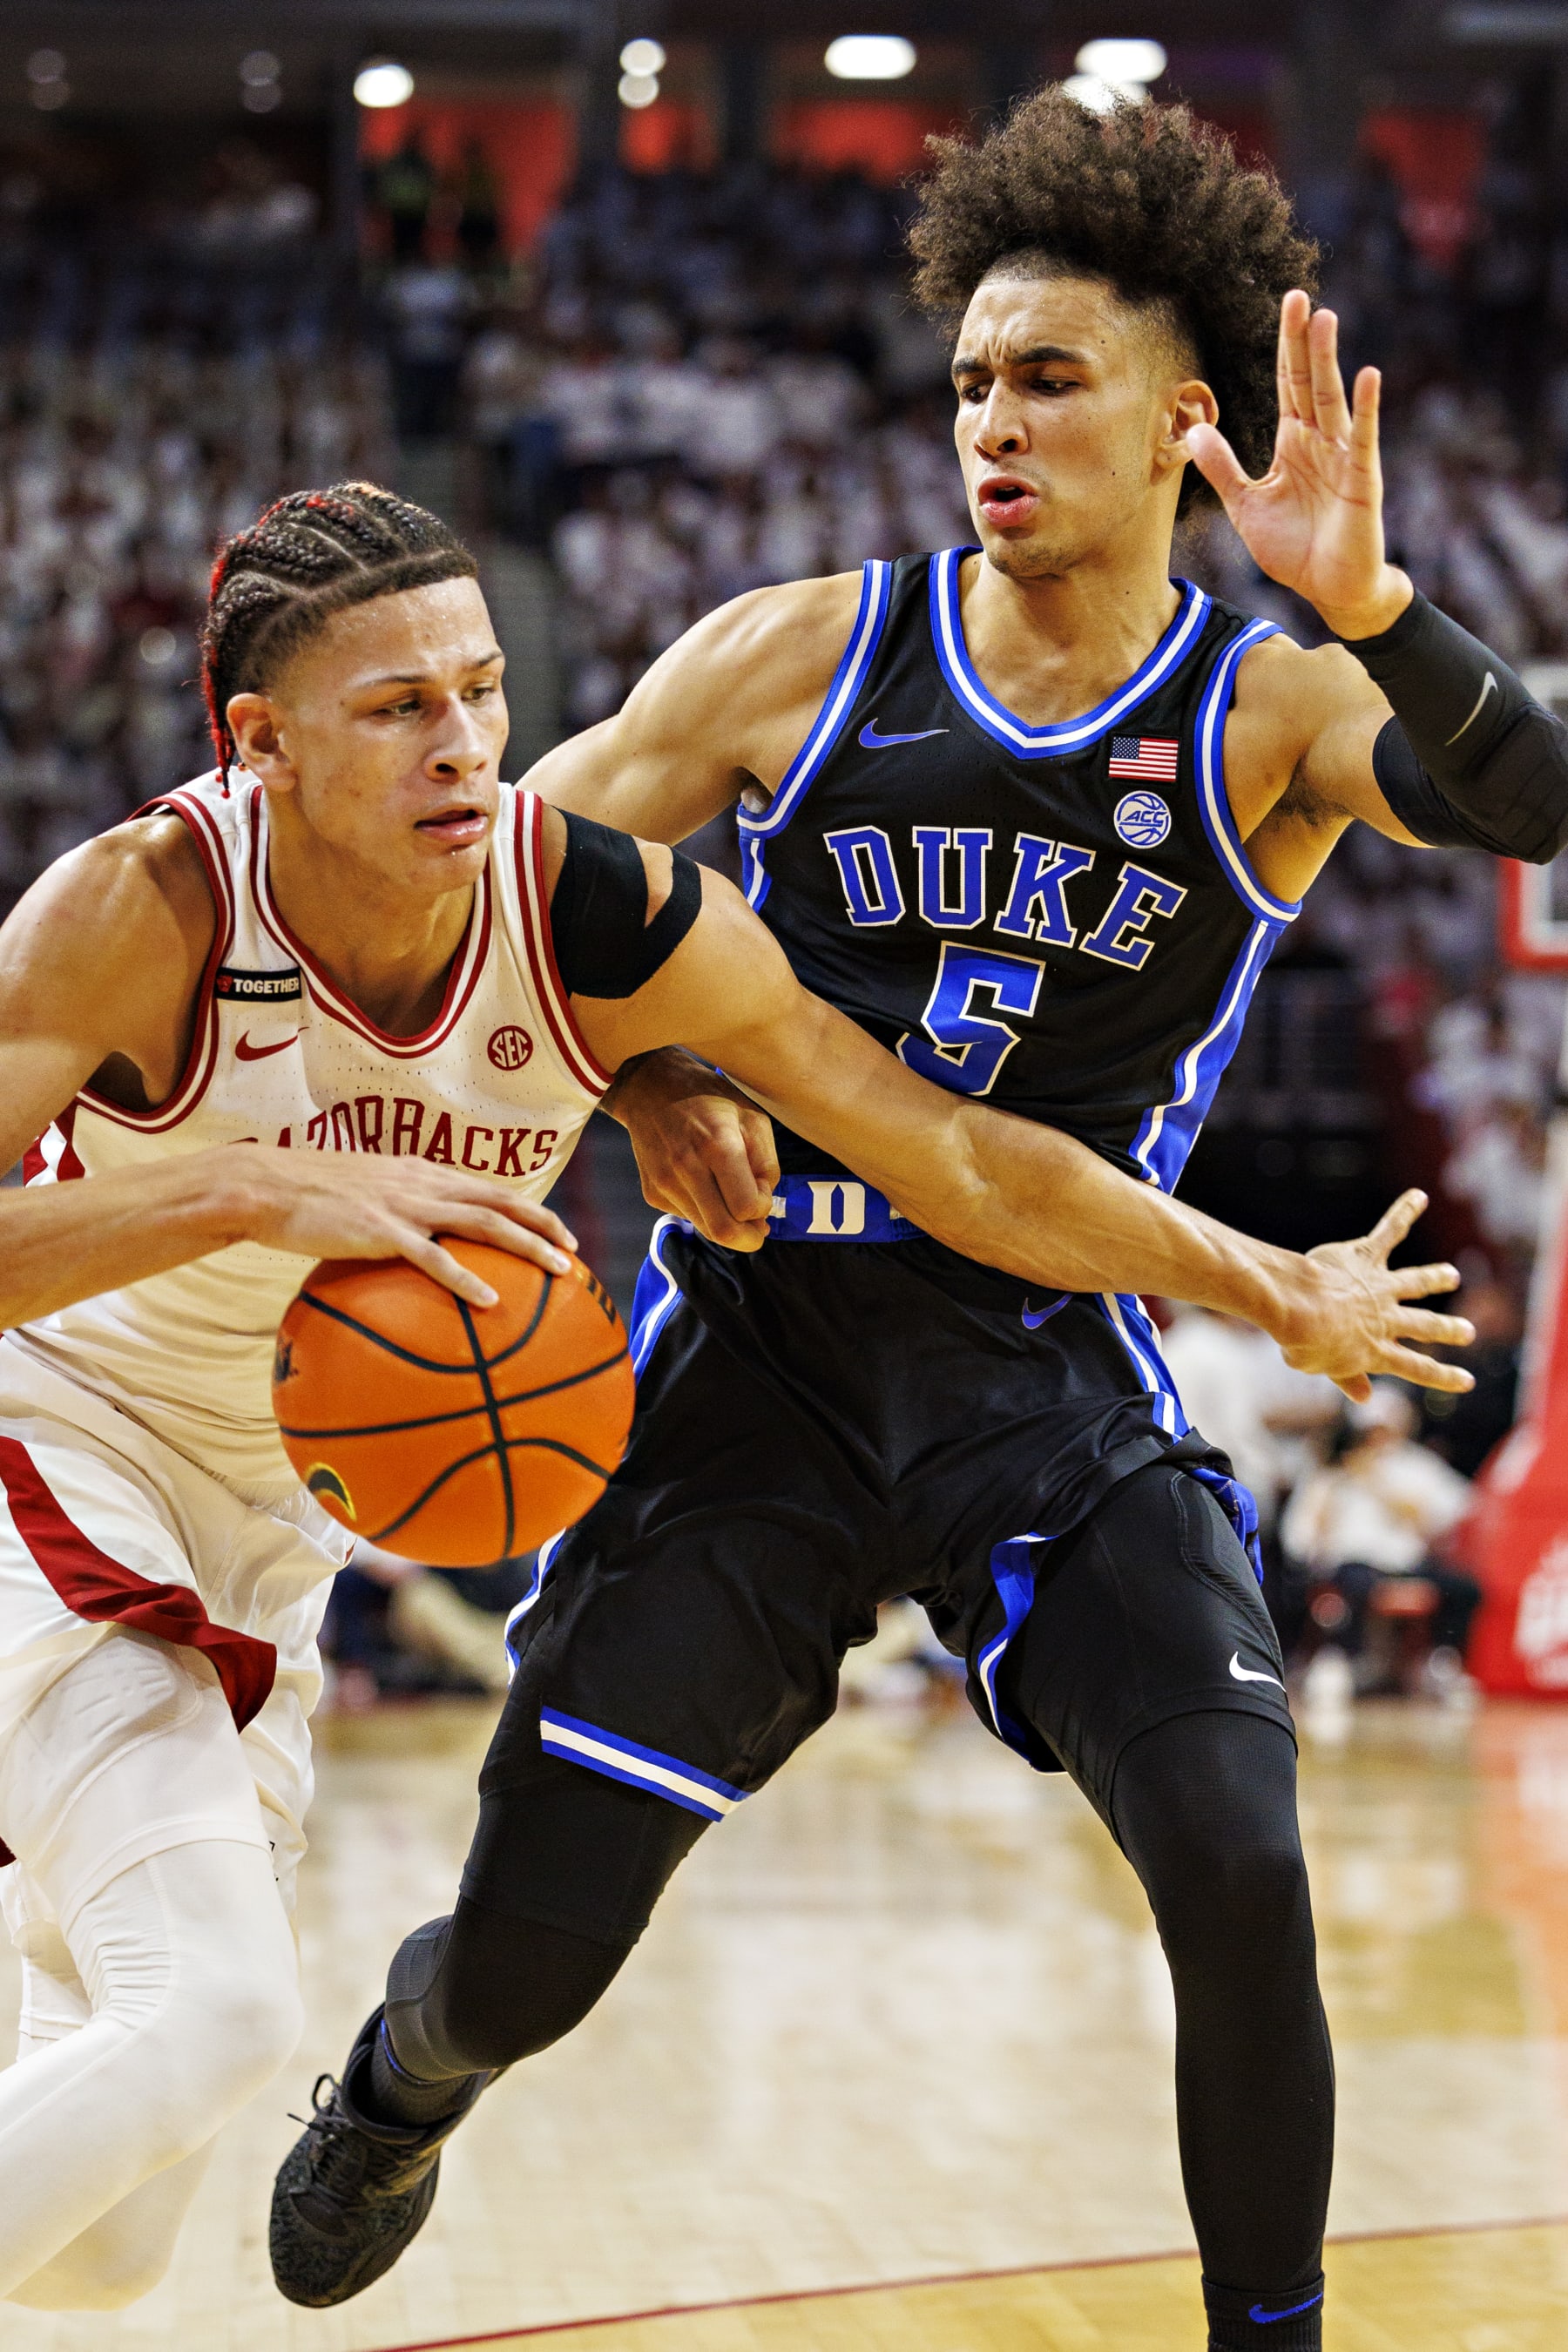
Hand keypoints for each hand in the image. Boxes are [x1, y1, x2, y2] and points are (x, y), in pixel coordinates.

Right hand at [232, 1145, 576, 1307]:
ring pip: (483, 1223)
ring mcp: (405, 1204)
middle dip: (543, 1224)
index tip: (556, 1229)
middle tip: (574, 1251)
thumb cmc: (306, 1198)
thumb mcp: (360, 1197)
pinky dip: (467, 1279)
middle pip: (499, 1200)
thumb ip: (391, 1214)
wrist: (266, 1186)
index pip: (486, 1187)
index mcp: (419, 1173)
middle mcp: (422, 1182)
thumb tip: (407, 1248)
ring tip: (558, 1271)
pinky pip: (434, 1258)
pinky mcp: (382, 1230)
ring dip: (527, 1246)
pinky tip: (491, 1301)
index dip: (527, 1207)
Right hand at [604, 1048, 777, 1250]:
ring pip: (705, 1229)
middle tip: (758, 1229)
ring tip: (734, 1201)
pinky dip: (704, 1210)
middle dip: (748, 1238)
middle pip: (723, 1232)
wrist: (649, 1087)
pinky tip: (705, 1185)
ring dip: (727, 1224)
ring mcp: (664, 1183)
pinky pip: (687, 1216)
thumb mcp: (752, 1119)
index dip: (762, 1208)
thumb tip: (761, 1209)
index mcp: (717, 1145)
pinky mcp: (652, 1192)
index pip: (745, 1207)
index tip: (763, 1193)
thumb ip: (766, 1165)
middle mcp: (686, 1167)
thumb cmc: (709, 1099)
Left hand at [1185, 290, 1411, 639]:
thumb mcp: (1245, 506)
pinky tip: (1368, 376)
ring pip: (1332, 400)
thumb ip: (1222, 468)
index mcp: (1293, 442)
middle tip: (1297, 297)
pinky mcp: (1362, 480)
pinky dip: (1367, 409)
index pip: (1287, 384)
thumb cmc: (1293, 549)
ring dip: (1328, 361)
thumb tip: (1192, 430)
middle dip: (1302, 341)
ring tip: (1324, 320)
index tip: (1286, 305)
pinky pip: (1364, 439)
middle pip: (1308, 381)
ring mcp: (1344, 457)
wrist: (1328, 587)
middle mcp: (1320, 441)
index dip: (1284, 347)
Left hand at [1275, 1189, 1473, 1401]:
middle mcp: (1386, 1319)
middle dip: (1448, 1329)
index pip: (1417, 1369)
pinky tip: (1419, 1197)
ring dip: (1435, 1278)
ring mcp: (1379, 1287)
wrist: (1299, 1307)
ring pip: (1416, 1282)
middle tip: (1467, 1331)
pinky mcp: (1366, 1257)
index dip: (1443, 1376)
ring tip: (1451, 1275)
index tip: (1466, 1381)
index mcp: (1376, 1351)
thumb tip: (1364, 1398)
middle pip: (1425, 1326)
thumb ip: (1345, 1378)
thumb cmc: (1303, 1341)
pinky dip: (1404, 1212)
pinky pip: (1389, 1231)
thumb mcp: (1321, 1367)